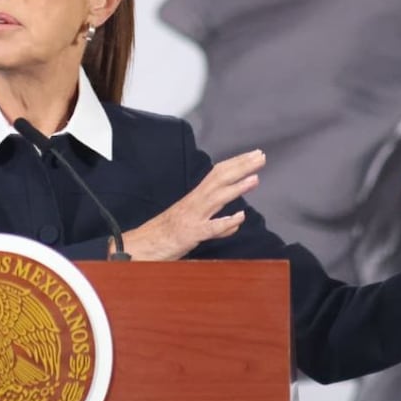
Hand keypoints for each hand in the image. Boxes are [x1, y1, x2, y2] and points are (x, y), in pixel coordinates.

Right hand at [122, 149, 264, 260]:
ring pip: (215, 198)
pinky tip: (239, 217)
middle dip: (241, 167)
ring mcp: (192, 218)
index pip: (217, 174)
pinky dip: (224, 222)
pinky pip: (209, 228)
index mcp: (194, 198)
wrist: (139, 246)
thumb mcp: (192, 225)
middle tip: (260, 156)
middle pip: (219, 180)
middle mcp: (193, 203)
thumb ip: (215, 224)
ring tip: (255, 178)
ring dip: (236, 188)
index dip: (236, 164)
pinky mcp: (189, 235)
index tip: (253, 155)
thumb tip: (234, 222)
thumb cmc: (164, 235)